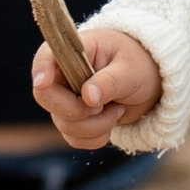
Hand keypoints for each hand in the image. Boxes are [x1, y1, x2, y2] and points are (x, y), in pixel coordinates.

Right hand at [33, 26, 160, 147]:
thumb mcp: (131, 69)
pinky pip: (74, 138)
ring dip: (96, 125)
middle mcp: (63, 75)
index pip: (46, 56)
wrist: (149, 83)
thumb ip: (110, 81)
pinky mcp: (72, 120)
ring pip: (64, 124)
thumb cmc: (138, 65)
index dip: (40, 69)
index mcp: (74, 51)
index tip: (44, 83)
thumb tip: (87, 97)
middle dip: (78, 110)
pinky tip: (111, 121)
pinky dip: (96, 136)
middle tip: (104, 105)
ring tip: (117, 110)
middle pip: (46, 98)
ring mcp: (65, 99)